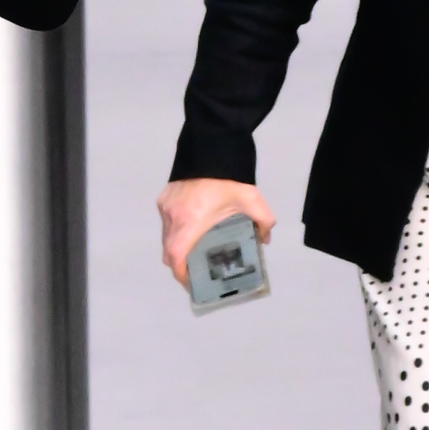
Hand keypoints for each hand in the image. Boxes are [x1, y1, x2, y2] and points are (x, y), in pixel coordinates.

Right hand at [157, 178, 272, 288]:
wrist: (210, 147)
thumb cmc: (228, 178)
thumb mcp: (252, 200)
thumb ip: (264, 222)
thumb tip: (264, 239)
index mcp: (191, 222)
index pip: (176, 255)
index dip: (180, 274)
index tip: (190, 283)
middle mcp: (174, 217)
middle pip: (168, 251)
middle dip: (179, 265)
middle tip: (194, 271)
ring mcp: (166, 208)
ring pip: (166, 237)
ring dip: (177, 247)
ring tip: (193, 250)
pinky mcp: (163, 198)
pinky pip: (166, 222)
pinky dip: (175, 230)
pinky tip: (190, 227)